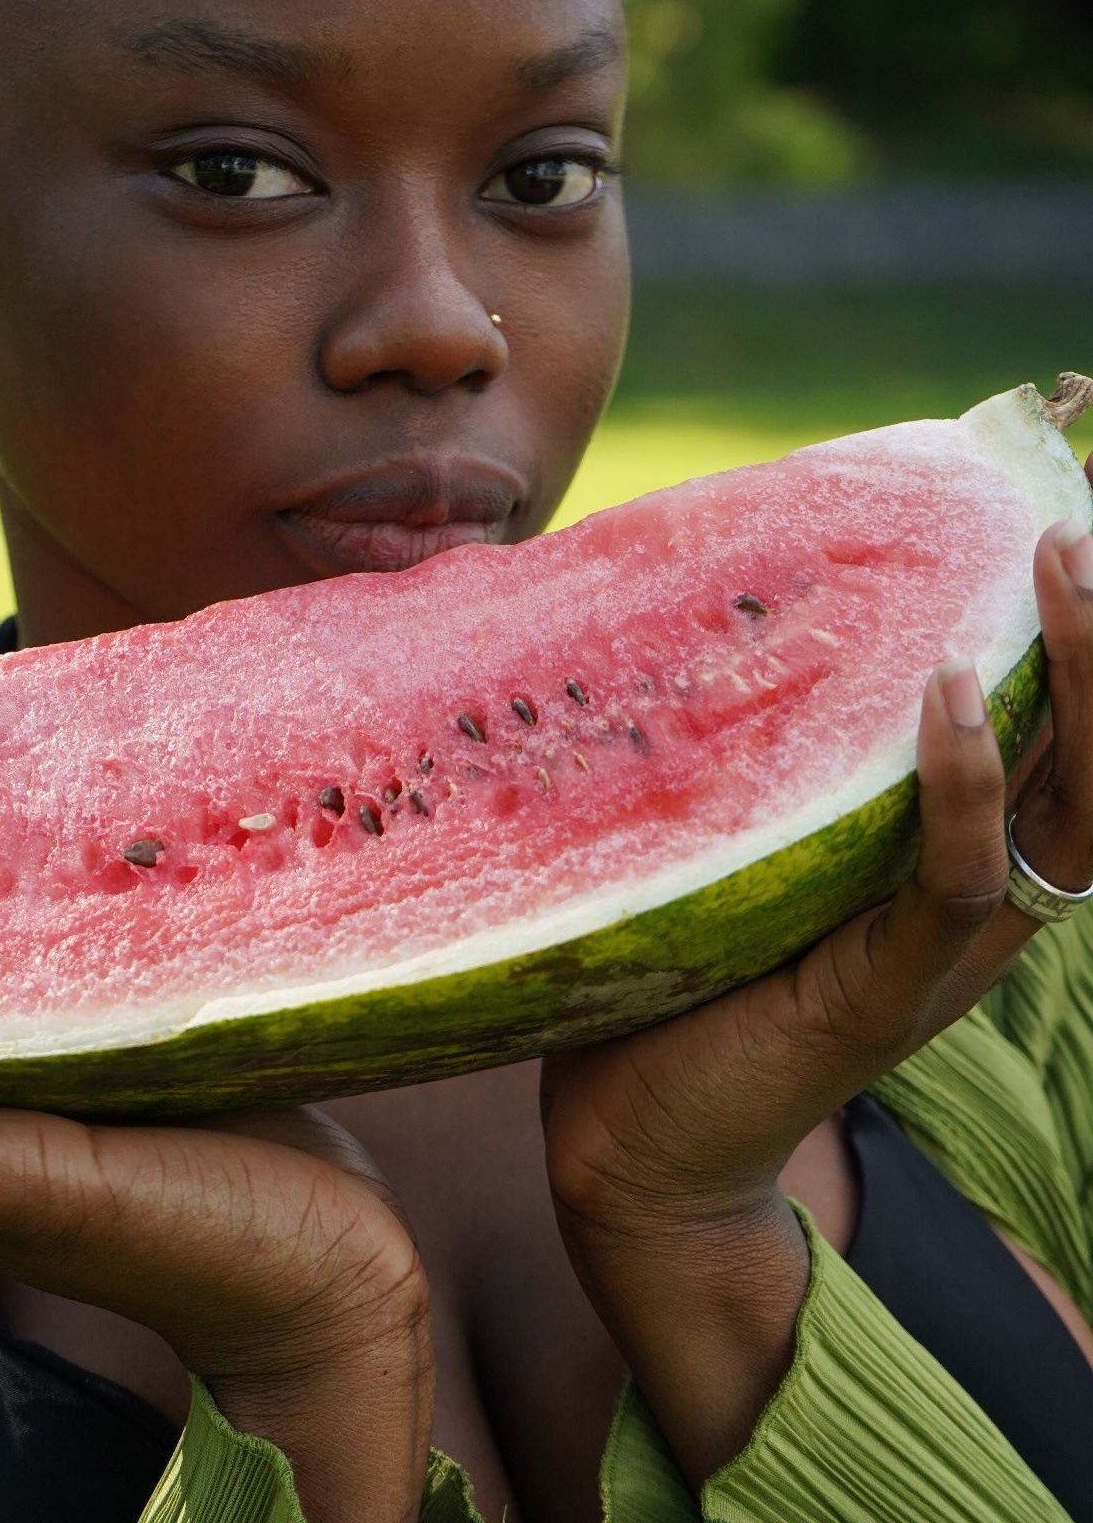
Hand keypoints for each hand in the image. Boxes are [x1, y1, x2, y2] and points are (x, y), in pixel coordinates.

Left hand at [542, 501, 1092, 1487]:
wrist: (631, 1150)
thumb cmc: (668, 986)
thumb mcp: (728, 852)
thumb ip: (753, 770)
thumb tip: (701, 634)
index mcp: (938, 870)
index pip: (1038, 744)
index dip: (1066, 649)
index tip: (1052, 529)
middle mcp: (965, 907)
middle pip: (1084, 765)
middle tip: (1073, 527)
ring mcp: (936, 954)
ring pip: (1059, 813)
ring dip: (1070, 688)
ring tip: (1054, 569)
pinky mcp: (881, 991)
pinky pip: (953, 879)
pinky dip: (963, 788)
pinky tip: (948, 699)